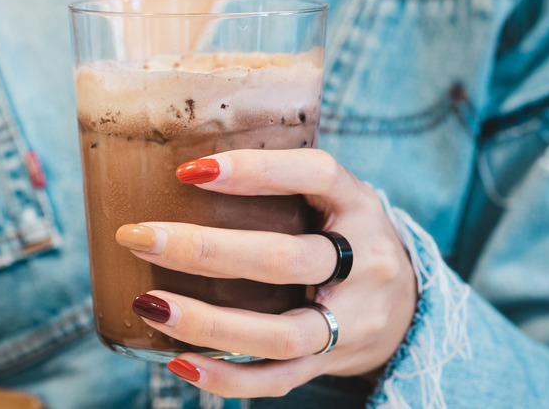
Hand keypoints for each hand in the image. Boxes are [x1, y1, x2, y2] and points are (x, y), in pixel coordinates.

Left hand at [116, 148, 416, 397]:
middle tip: (140, 237)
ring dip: (206, 322)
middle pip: (284, 259)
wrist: (408, 305)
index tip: (190, 171)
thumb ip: (282, 183)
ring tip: (149, 303)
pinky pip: (279, 378)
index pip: (314, 175)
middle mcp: (363, 262)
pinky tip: (180, 362)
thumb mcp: (333, 197)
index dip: (256, 170)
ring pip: (279, 332)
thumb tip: (186, 169)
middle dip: (205, 251)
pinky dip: (228, 377)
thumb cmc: (347, 236)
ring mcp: (352, 319)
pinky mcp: (332, 360)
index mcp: (358, 205)